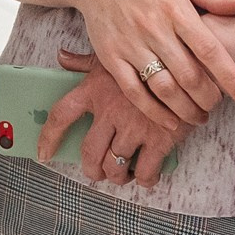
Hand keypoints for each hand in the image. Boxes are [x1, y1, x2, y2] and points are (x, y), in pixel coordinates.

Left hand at [40, 49, 186, 187]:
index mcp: (94, 89)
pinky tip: (146, 175)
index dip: (48, 138)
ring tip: (121, 175)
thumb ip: (85, 62)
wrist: (190, 61)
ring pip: (115, 166)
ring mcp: (135, 126)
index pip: (61, 115)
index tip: (43, 154)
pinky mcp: (160, 138)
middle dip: (91, 169)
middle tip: (97, 172)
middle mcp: (110, 110)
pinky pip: (146, 171)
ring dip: (116, 176)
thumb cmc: (149, 58)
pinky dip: (144, 179)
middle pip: (89, 152)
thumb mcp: (113, 55)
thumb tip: (62, 57)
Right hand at [71, 0, 234, 128]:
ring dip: (186, 109)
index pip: (208, 49)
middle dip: (209, 98)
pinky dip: (154, 112)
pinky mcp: (111, 57)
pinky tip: (171, 122)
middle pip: (188, 75)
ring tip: (200, 116)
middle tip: (219, 105)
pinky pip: (134, 92)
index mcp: (175, 9)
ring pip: (163, 88)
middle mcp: (153, 29)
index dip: (230, 76)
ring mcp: (130, 45)